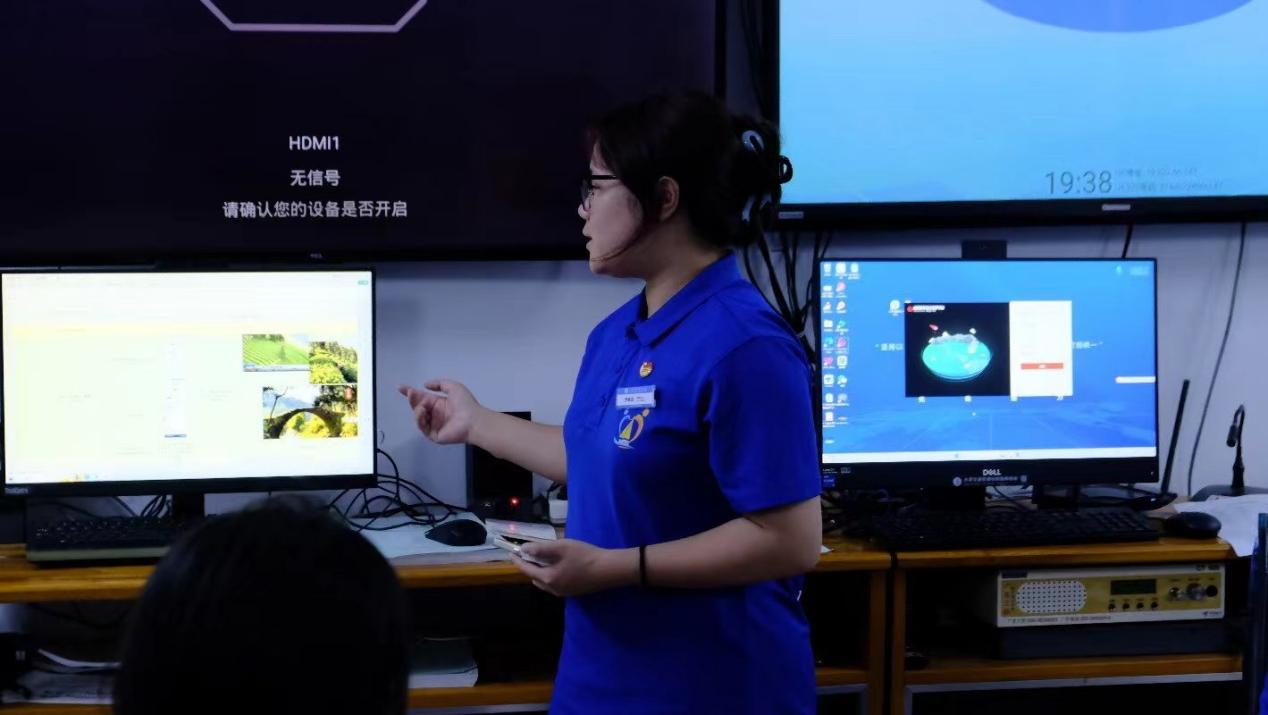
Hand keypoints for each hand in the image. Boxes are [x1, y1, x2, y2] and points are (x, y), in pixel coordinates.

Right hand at [398, 379, 482, 444]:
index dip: (411, 393)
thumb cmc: (465, 403)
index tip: (400, 388)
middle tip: (410, 393)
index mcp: (439, 403)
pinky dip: (420, 420)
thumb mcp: (453, 387)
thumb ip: (439, 384)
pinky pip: (423, 427)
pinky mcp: (434, 435)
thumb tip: (425, 385)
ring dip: (417, 410)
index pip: (422, 397)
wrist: (473, 420)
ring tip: (422, 406)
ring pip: (418, 417)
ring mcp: (434, 425)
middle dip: (412, 399)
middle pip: (418, 406)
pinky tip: (422, 412)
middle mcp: (435, 414)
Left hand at [513, 539, 636, 596]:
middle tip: (528, 554)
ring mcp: (564, 593)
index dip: (518, 561)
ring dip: (540, 572)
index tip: (511, 553)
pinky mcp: (573, 592)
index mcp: (548, 578)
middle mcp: (554, 589)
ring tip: (541, 559)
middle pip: (535, 578)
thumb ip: (541, 549)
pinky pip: (555, 585)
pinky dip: (550, 576)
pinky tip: (557, 566)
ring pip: (545, 583)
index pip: (527, 570)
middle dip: (529, 567)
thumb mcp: (561, 547)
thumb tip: (524, 549)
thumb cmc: (584, 556)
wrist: (608, 570)